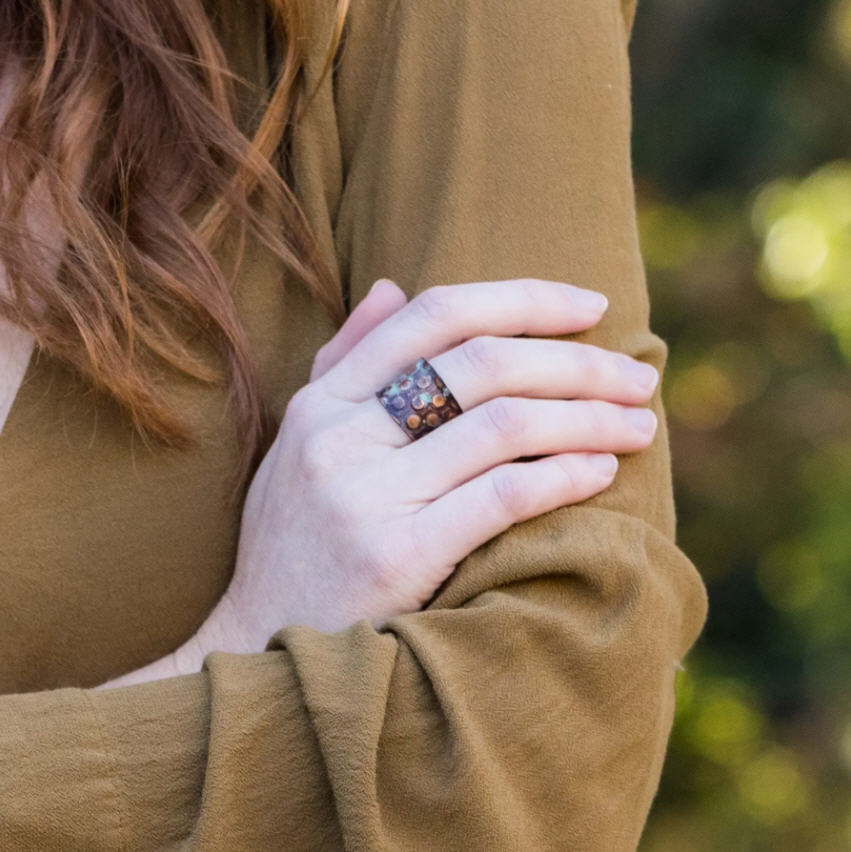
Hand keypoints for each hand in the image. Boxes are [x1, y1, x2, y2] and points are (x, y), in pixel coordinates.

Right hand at [99, 276, 659, 687]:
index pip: (435, 315)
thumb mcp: (300, 441)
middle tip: (639, 376)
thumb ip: (343, 360)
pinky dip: (564, 474)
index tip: (592, 306)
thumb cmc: (297, 541)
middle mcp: (340, 436)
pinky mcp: (396, 557)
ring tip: (639, 423)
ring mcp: (365, 495)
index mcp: (322, 400)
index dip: (524, 299)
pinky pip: (502, 495)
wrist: (264, 648)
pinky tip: (602, 472)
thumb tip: (392, 286)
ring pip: (503, 424)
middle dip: (578, 363)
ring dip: (588, 417)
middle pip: (484, 364)